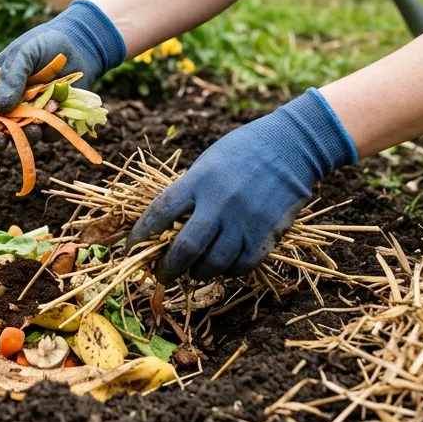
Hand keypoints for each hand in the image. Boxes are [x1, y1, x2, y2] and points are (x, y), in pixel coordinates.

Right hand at [0, 0, 125, 145]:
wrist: (81, 45)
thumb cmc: (45, 43)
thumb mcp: (24, 53)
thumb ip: (11, 78)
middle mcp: (3, 104)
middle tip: (0, 141)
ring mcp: (25, 115)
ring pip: (16, 139)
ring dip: (23, 138)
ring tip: (35, 127)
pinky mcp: (48, 121)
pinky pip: (44, 137)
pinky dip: (48, 130)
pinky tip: (57, 110)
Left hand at [131, 89, 357, 282]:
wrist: (291, 147)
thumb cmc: (242, 151)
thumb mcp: (208, 163)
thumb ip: (190, 192)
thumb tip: (166, 227)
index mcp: (200, 180)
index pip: (161, 213)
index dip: (141, 235)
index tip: (131, 249)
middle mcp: (220, 202)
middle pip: (186, 248)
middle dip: (168, 267)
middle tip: (161, 274)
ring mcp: (245, 221)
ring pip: (213, 264)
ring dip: (198, 273)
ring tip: (194, 271)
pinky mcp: (267, 234)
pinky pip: (241, 266)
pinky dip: (228, 270)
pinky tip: (224, 265)